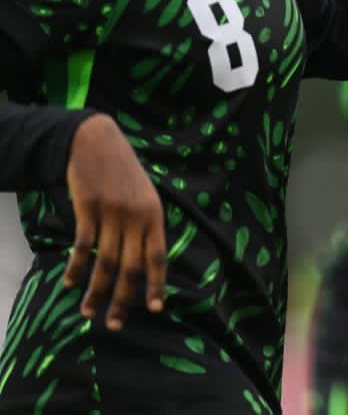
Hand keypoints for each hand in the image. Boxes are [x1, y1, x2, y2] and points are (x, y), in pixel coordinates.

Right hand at [63, 114, 166, 329]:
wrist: (96, 142)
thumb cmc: (122, 173)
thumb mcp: (144, 195)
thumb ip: (146, 226)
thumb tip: (145, 263)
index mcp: (154, 215)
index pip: (157, 256)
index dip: (156, 284)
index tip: (155, 309)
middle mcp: (136, 216)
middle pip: (130, 267)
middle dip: (123, 300)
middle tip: (114, 325)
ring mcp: (112, 213)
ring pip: (104, 262)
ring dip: (95, 291)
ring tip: (87, 312)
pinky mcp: (88, 208)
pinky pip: (82, 246)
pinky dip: (75, 267)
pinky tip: (69, 283)